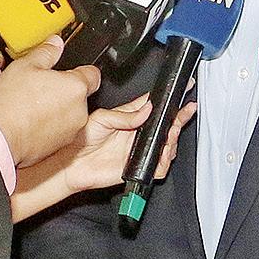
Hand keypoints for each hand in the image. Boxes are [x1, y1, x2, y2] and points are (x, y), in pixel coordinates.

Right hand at [0, 36, 99, 166]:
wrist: (1, 136)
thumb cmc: (13, 103)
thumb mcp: (26, 66)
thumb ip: (45, 52)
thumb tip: (55, 42)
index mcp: (75, 87)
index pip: (92, 74)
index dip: (82, 70)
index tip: (71, 70)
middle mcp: (79, 110)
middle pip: (79, 95)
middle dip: (64, 91)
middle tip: (42, 87)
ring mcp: (71, 130)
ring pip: (70, 114)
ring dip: (57, 110)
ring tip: (32, 106)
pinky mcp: (60, 145)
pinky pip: (59, 132)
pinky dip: (49, 127)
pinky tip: (30, 121)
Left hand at [62, 92, 196, 191]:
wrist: (73, 164)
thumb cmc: (81, 140)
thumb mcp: (101, 119)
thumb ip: (125, 115)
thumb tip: (146, 109)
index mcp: (129, 118)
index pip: (153, 106)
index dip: (168, 100)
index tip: (182, 91)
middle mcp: (137, 134)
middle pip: (165, 125)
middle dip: (178, 118)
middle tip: (185, 112)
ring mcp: (139, 151)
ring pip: (166, 145)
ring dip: (172, 138)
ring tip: (171, 132)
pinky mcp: (138, 167)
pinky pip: (159, 166)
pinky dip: (164, 160)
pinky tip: (163, 153)